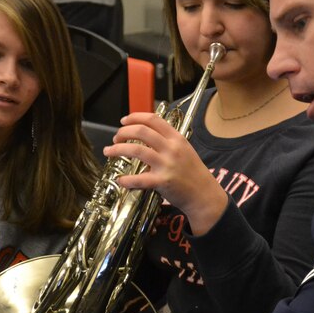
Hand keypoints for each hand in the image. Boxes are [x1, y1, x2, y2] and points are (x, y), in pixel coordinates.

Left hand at [103, 112, 227, 234]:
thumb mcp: (184, 150)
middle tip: (116, 138)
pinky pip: (139, 179)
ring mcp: (167, 165)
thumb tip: (145, 136)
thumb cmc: (193, 174)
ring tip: (109, 152)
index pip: (153, 119)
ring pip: (136, 150)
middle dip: (123, 132)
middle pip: (141, 131)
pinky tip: (121, 180)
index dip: (135, 117)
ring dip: (118, 149)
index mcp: (177, 138)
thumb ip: (167, 142)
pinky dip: (126, 179)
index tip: (124, 121)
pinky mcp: (162, 182)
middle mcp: (172, 148)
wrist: (204, 195)